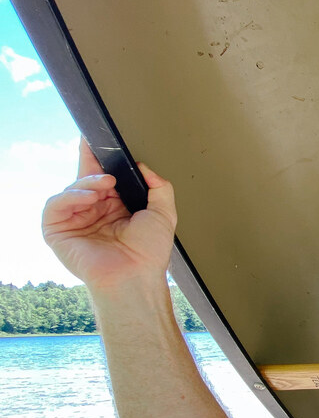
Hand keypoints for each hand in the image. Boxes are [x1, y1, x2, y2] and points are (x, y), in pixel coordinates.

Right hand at [42, 139, 176, 290]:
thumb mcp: (164, 214)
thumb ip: (159, 187)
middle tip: (102, 158)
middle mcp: (95, 212)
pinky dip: (71, 196)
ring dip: (88, 182)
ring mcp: (76, 221)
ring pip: (72, 188)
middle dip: (92, 164)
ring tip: (106, 184)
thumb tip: (144, 167)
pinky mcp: (58, 231)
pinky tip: (89, 198)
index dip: (100, 158)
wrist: (135, 276)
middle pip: (86, 178)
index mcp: (116, 208)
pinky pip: (56, 205)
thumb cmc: (148, 255)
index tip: (99, 140)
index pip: (104, 177)